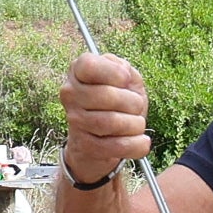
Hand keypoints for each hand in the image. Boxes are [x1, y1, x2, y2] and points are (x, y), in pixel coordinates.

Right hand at [58, 51, 151, 180]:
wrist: (101, 139)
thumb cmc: (116, 103)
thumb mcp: (124, 80)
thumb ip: (124, 69)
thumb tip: (123, 72)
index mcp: (77, 71)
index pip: (89, 66)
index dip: (114, 72)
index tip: (125, 79)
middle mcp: (70, 94)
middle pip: (108, 96)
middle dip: (133, 102)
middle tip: (136, 106)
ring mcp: (75, 120)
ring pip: (112, 122)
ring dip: (136, 124)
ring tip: (137, 123)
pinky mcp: (85, 145)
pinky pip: (117, 146)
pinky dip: (136, 144)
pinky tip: (142, 140)